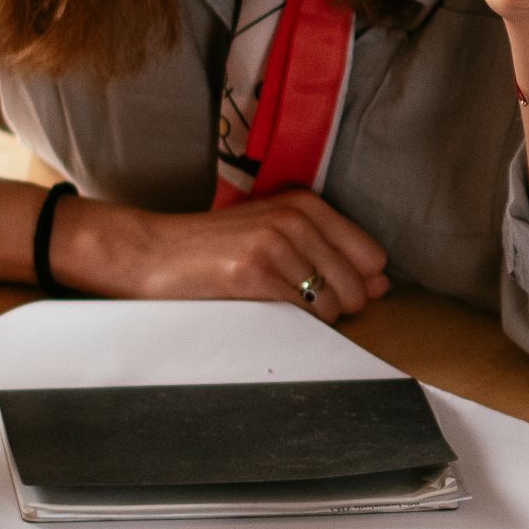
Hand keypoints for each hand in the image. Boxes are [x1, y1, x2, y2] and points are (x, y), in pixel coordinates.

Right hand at [50, 189, 388, 320]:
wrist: (147, 253)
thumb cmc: (212, 249)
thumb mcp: (273, 235)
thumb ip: (329, 254)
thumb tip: (381, 284)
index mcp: (305, 204)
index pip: (372, 255)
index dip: (358, 283)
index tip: (328, 288)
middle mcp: (295, 218)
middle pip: (359, 285)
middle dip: (339, 305)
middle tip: (294, 301)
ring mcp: (275, 243)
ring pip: (334, 303)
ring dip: (314, 318)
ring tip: (275, 304)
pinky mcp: (253, 272)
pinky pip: (304, 313)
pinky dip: (295, 325)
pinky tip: (264, 310)